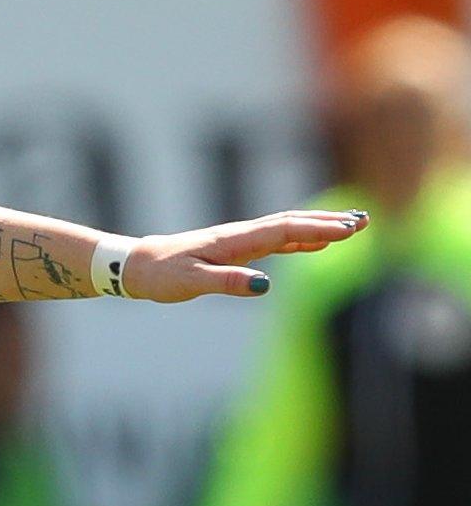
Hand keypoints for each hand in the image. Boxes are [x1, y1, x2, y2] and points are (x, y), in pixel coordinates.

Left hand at [126, 209, 367, 302]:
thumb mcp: (193, 283)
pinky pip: (276, 240)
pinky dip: (301, 237)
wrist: (139, 265)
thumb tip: (265, 285)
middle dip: (328, 222)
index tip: (349, 229)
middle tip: (365, 221)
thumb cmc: (164, 275)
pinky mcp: (236, 249)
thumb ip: (228, 283)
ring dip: (319, 226)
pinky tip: (317, 241)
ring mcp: (240, 240)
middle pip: (291, 223)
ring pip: (286, 228)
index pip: (283, 230)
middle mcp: (240, 235)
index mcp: (234, 241)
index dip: (318, 228)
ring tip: (353, 225)